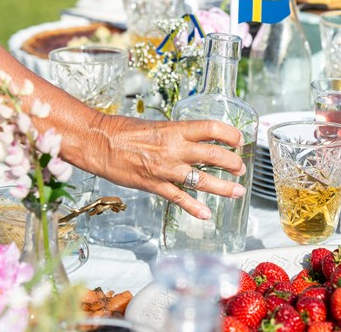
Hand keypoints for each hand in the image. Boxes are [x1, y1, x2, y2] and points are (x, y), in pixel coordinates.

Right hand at [84, 114, 246, 219]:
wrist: (98, 142)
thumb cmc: (123, 130)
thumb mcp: (156, 125)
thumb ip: (177, 134)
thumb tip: (196, 139)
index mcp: (175, 129)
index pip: (212, 128)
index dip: (231, 134)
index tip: (240, 140)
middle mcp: (175, 148)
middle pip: (214, 154)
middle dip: (233, 162)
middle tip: (241, 168)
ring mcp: (166, 169)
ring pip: (202, 179)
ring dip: (224, 187)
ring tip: (238, 191)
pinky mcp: (155, 185)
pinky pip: (179, 198)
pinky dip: (194, 207)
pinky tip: (206, 214)